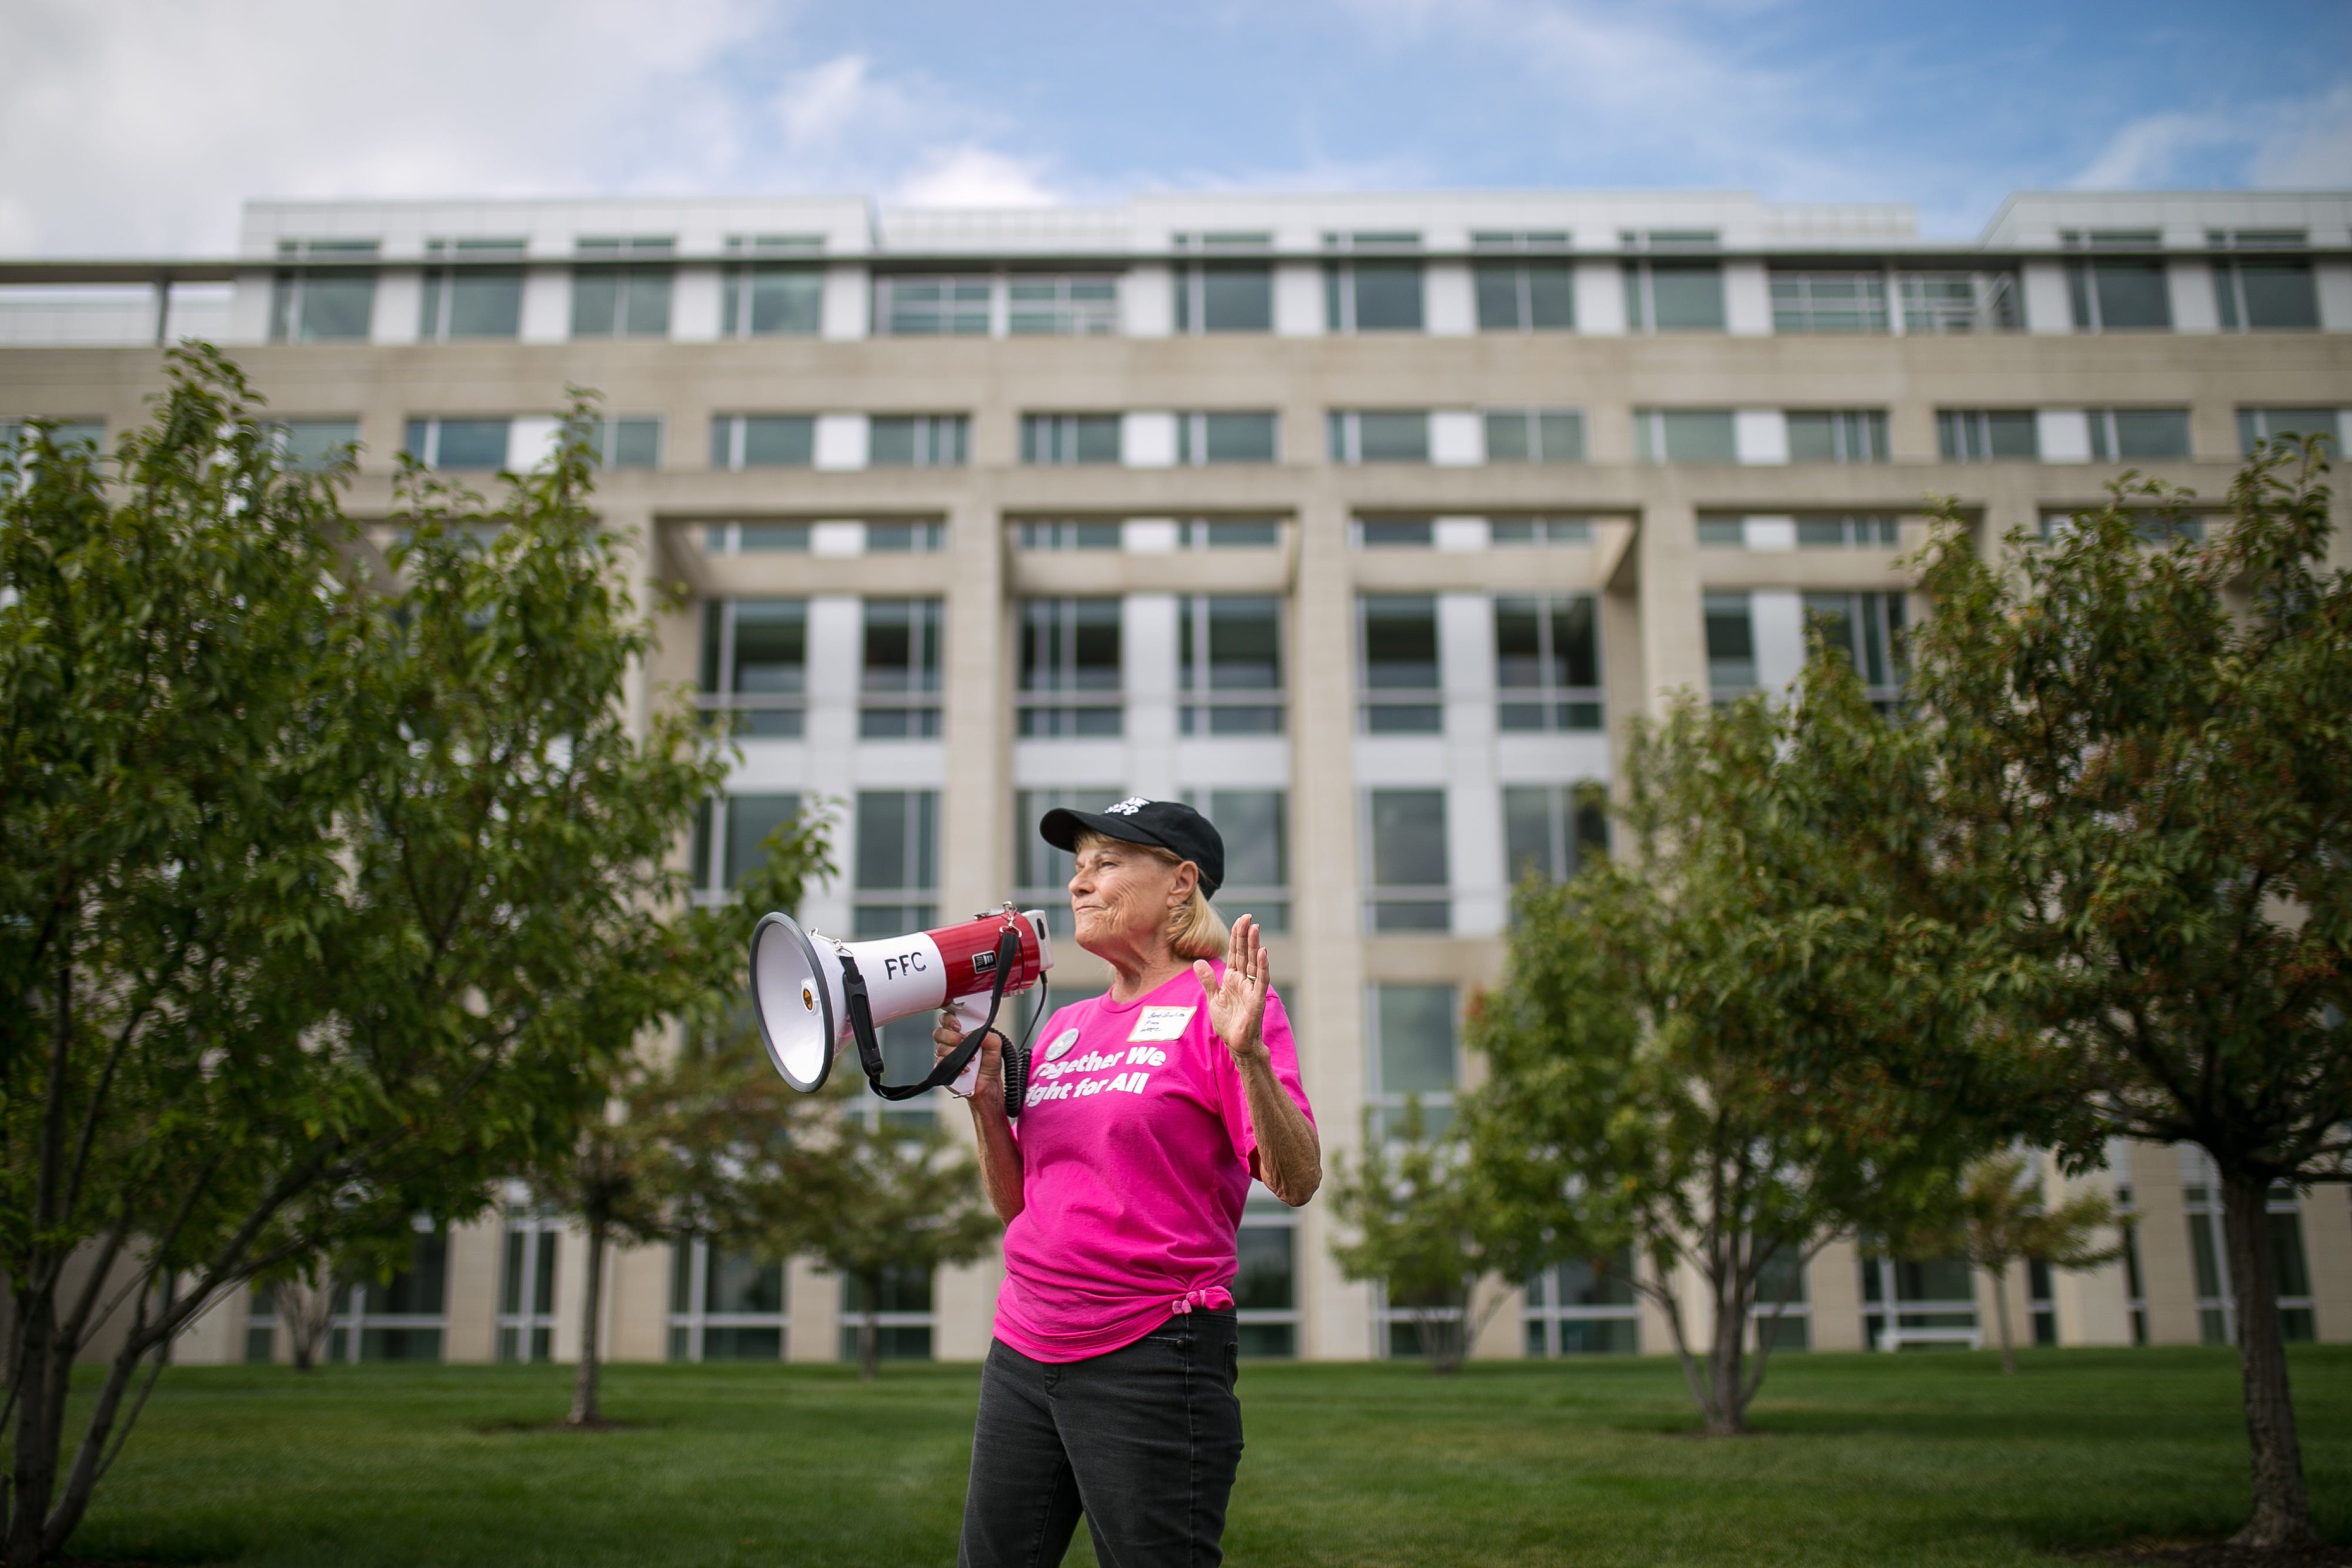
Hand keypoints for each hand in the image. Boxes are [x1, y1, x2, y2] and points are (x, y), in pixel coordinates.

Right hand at [934, 1011, 1001, 1096]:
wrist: (988, 1084)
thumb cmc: (989, 1064)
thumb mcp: (996, 1046)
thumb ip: (988, 1035)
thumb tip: (972, 1032)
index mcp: (962, 1032)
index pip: (947, 1020)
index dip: (949, 1020)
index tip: (959, 1026)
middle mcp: (952, 1043)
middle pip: (939, 1033)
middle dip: (951, 1037)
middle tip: (963, 1042)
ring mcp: (947, 1056)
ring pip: (939, 1048)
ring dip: (955, 1052)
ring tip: (972, 1059)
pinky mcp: (944, 1069)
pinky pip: (939, 1064)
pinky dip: (953, 1066)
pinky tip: (965, 1069)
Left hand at [1194, 914, 1269, 1063]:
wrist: (1236, 1044)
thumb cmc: (1228, 1023)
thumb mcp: (1213, 998)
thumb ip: (1208, 980)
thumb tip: (1197, 962)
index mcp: (1233, 978)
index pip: (1235, 952)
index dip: (1237, 936)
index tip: (1240, 919)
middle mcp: (1244, 980)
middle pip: (1245, 953)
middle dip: (1246, 935)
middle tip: (1248, 916)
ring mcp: (1251, 988)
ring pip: (1253, 962)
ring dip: (1254, 945)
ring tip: (1255, 928)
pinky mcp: (1257, 999)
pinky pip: (1260, 980)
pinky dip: (1262, 966)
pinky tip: (1262, 952)